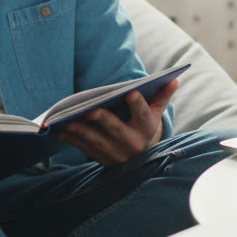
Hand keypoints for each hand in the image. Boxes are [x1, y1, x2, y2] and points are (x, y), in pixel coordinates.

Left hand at [57, 79, 178, 165]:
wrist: (139, 157)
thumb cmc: (145, 125)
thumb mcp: (156, 112)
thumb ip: (163, 95)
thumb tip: (176, 78)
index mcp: (146, 128)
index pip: (144, 115)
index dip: (138, 105)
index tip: (131, 93)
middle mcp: (132, 143)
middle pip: (117, 130)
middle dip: (104, 120)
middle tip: (92, 110)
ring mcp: (116, 153)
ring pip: (98, 142)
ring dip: (82, 132)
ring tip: (68, 121)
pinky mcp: (102, 159)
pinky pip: (85, 149)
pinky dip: (73, 140)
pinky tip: (61, 130)